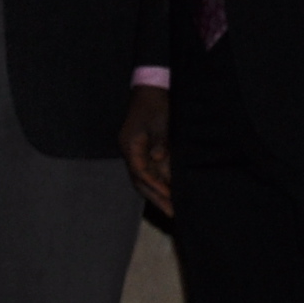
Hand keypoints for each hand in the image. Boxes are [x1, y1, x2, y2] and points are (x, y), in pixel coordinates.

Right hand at [120, 84, 173, 217]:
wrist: (151, 89)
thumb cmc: (155, 104)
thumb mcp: (159, 121)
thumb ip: (159, 141)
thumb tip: (157, 158)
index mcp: (130, 145)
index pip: (140, 171)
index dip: (154, 185)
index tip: (169, 198)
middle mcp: (131, 151)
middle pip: (140, 180)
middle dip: (155, 197)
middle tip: (171, 213)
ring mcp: (136, 152)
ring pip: (144, 178)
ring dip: (157, 192)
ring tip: (172, 207)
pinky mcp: (145, 150)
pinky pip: (150, 171)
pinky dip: (160, 182)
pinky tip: (171, 190)